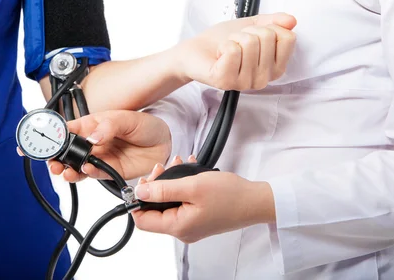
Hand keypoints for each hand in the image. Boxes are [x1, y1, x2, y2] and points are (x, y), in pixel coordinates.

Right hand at [47, 111, 171, 182]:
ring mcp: (98, 157)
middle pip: (66, 151)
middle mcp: (91, 142)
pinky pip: (93, 174)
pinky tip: (86, 170)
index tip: (42, 141)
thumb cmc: (145, 125)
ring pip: (76, 166)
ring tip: (64, 171)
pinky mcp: (108, 170)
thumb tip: (93, 137)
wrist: (163, 142)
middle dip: (55, 158)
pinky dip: (86, 174)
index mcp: (92, 124)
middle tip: (53, 162)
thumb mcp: (128, 119)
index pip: (67, 129)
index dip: (52, 135)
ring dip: (67, 169)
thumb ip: (109, 126)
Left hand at [132, 158, 275, 242]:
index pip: (143, 221)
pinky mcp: (200, 217)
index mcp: (178, 226)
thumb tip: (140, 192)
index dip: (138, 201)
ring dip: (170, 182)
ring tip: (178, 164)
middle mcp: (183, 230)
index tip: (143, 182)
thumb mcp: (192, 186)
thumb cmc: (230, 195)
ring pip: (169, 204)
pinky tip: (190, 170)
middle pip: (155, 210)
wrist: (255, 201)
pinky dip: (183, 186)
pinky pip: (183, 202)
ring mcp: (192, 224)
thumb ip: (163, 189)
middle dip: (156, 185)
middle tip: (163, 168)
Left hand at [175, 13, 296, 90]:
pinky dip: (224, 45)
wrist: (195, 50)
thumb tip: (292, 20)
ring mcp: (245, 82)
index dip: (269, 28)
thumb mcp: (252, 26)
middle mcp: (263, 79)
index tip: (254, 34)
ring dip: (234, 38)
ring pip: (250, 43)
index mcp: (275, 67)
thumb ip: (274, 22)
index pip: (287, 37)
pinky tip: (219, 55)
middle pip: (267, 37)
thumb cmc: (223, 40)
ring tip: (227, 48)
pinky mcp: (226, 81)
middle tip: (236, 42)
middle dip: (248, 32)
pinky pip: (233, 51)